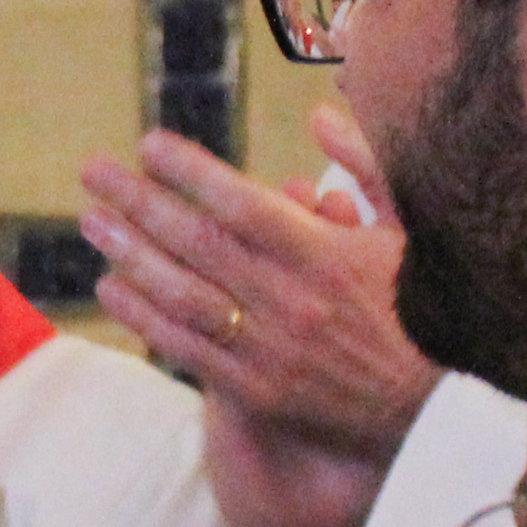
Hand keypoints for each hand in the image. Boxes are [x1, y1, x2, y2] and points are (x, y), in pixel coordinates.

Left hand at [81, 120, 441, 526]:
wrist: (435, 412)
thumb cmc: (422, 306)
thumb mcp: (411, 230)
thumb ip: (367, 166)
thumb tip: (320, 114)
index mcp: (329, 257)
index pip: (244, 205)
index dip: (191, 173)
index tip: (149, 144)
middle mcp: (294, 302)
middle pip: (199, 244)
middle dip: (139, 203)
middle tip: (93, 171)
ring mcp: (271, 350)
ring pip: (183, 297)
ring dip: (130, 256)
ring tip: (92, 222)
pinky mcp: (258, 392)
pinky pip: (187, 349)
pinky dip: (144, 318)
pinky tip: (110, 288)